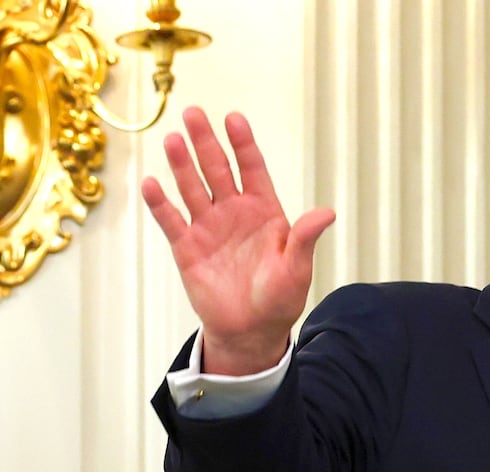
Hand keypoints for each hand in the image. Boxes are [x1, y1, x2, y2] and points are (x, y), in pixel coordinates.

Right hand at [142, 108, 335, 374]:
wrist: (250, 330)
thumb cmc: (279, 299)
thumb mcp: (297, 269)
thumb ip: (305, 238)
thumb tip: (327, 212)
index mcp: (264, 212)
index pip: (252, 170)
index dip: (243, 145)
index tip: (234, 119)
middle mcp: (234, 213)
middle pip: (217, 170)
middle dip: (206, 142)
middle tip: (194, 113)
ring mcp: (209, 227)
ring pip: (192, 188)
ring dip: (182, 164)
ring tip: (172, 139)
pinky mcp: (187, 247)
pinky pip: (171, 220)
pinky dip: (161, 203)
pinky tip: (152, 183)